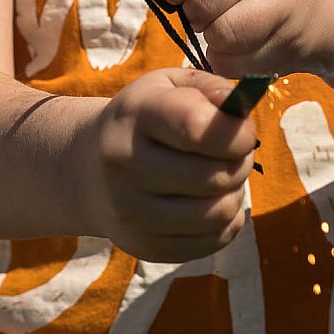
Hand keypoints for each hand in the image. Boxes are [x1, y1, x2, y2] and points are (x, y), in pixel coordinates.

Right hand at [82, 67, 256, 261]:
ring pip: (219, 213)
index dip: (237, 131)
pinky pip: (214, 240)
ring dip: (236, 192)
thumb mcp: (168, 86)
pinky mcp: (147, 247)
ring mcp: (133, 212)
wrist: (89, 169)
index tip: (244, 130)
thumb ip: (210, 88)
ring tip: (223, 174)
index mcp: (135, 115)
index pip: (197, 127)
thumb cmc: (144, 119)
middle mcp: (126, 165)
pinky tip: (210, 199)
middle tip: (237, 151)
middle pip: (214, 176)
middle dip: (241, 161)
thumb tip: (240, 108)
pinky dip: (227, 220)